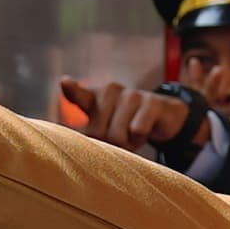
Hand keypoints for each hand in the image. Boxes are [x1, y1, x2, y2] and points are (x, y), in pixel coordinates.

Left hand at [59, 80, 199, 150]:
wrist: (164, 116)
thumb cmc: (127, 124)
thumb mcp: (105, 128)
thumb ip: (89, 134)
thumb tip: (78, 145)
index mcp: (95, 97)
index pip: (80, 94)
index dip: (72, 89)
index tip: (65, 83)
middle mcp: (111, 91)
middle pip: (98, 133)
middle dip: (108, 145)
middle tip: (120, 141)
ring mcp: (131, 94)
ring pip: (117, 134)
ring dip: (126, 144)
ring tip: (132, 136)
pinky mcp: (151, 102)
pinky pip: (138, 130)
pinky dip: (140, 139)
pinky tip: (145, 132)